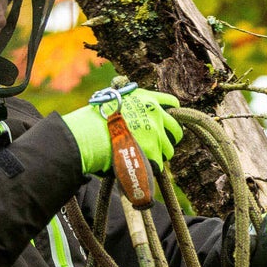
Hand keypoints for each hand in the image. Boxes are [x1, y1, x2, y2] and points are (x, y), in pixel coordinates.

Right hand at [61, 88, 183, 174]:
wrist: (90, 133)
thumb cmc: (95, 119)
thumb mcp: (116, 100)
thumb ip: (132, 105)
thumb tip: (133, 112)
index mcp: (148, 99)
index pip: (172, 104)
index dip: (172, 114)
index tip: (169, 121)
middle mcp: (157, 115)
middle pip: (177, 129)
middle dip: (171, 138)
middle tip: (160, 144)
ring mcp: (157, 134)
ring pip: (169, 149)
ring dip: (160, 154)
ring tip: (145, 157)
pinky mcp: (153, 153)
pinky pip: (159, 165)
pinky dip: (151, 167)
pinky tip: (140, 166)